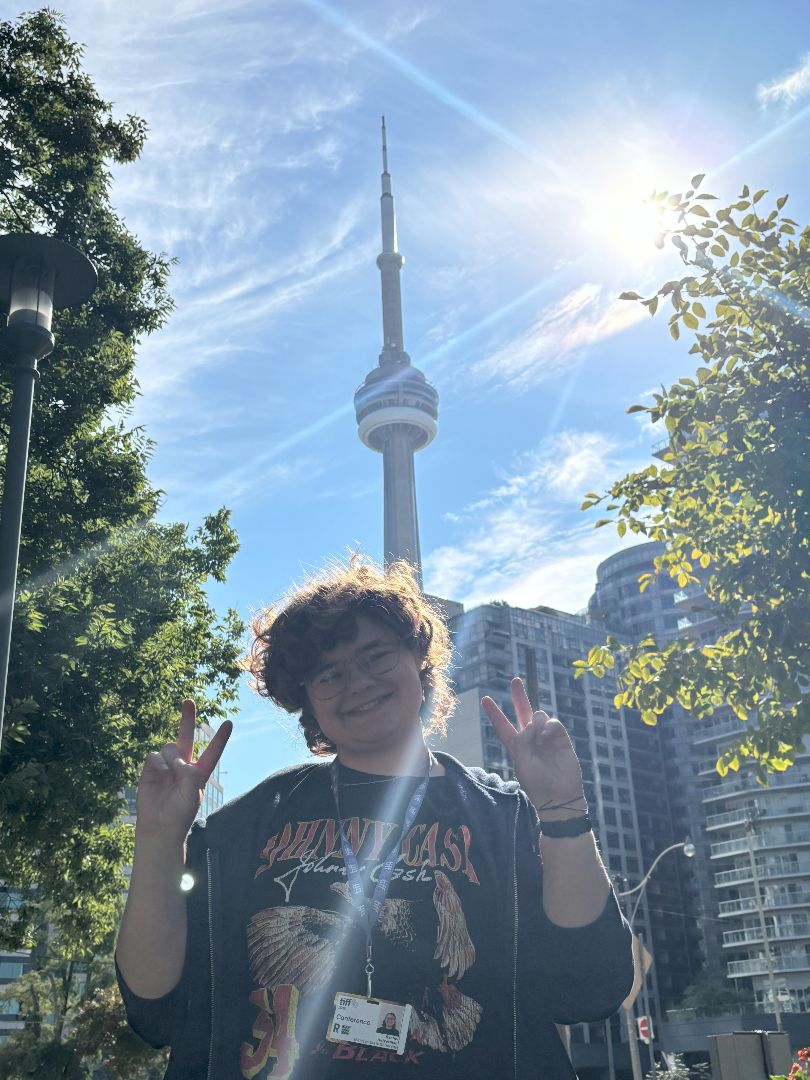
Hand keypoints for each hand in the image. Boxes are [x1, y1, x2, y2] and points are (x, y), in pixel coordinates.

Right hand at [135, 699, 231, 842]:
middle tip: (188, 700)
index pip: (212, 751)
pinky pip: (154, 756)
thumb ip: (188, 773)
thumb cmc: (179, 814)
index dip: (220, 738)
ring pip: (169, 747)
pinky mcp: (150, 769)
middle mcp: (183, 765)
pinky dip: (157, 764)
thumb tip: (175, 758)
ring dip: (171, 758)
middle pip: (186, 736)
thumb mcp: (191, 794)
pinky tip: (157, 776)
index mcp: (199, 772)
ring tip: (169, 776)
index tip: (229, 723)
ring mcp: (166, 766)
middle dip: (187, 717)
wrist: (158, 827)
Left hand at [481, 678, 584, 819]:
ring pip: (538, 716)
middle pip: (523, 713)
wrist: (560, 796)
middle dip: (519, 696)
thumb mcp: (521, 761)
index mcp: (517, 746)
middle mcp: (531, 739)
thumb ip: (523, 739)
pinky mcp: (561, 739)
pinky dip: (548, 726)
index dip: (494, 713)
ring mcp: (546, 738)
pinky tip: (547, 736)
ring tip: (539, 737)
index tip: (484, 699)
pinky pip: (553, 723)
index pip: (503, 726)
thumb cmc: (537, 782)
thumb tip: (533, 722)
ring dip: (536, 722)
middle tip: (515, 680)